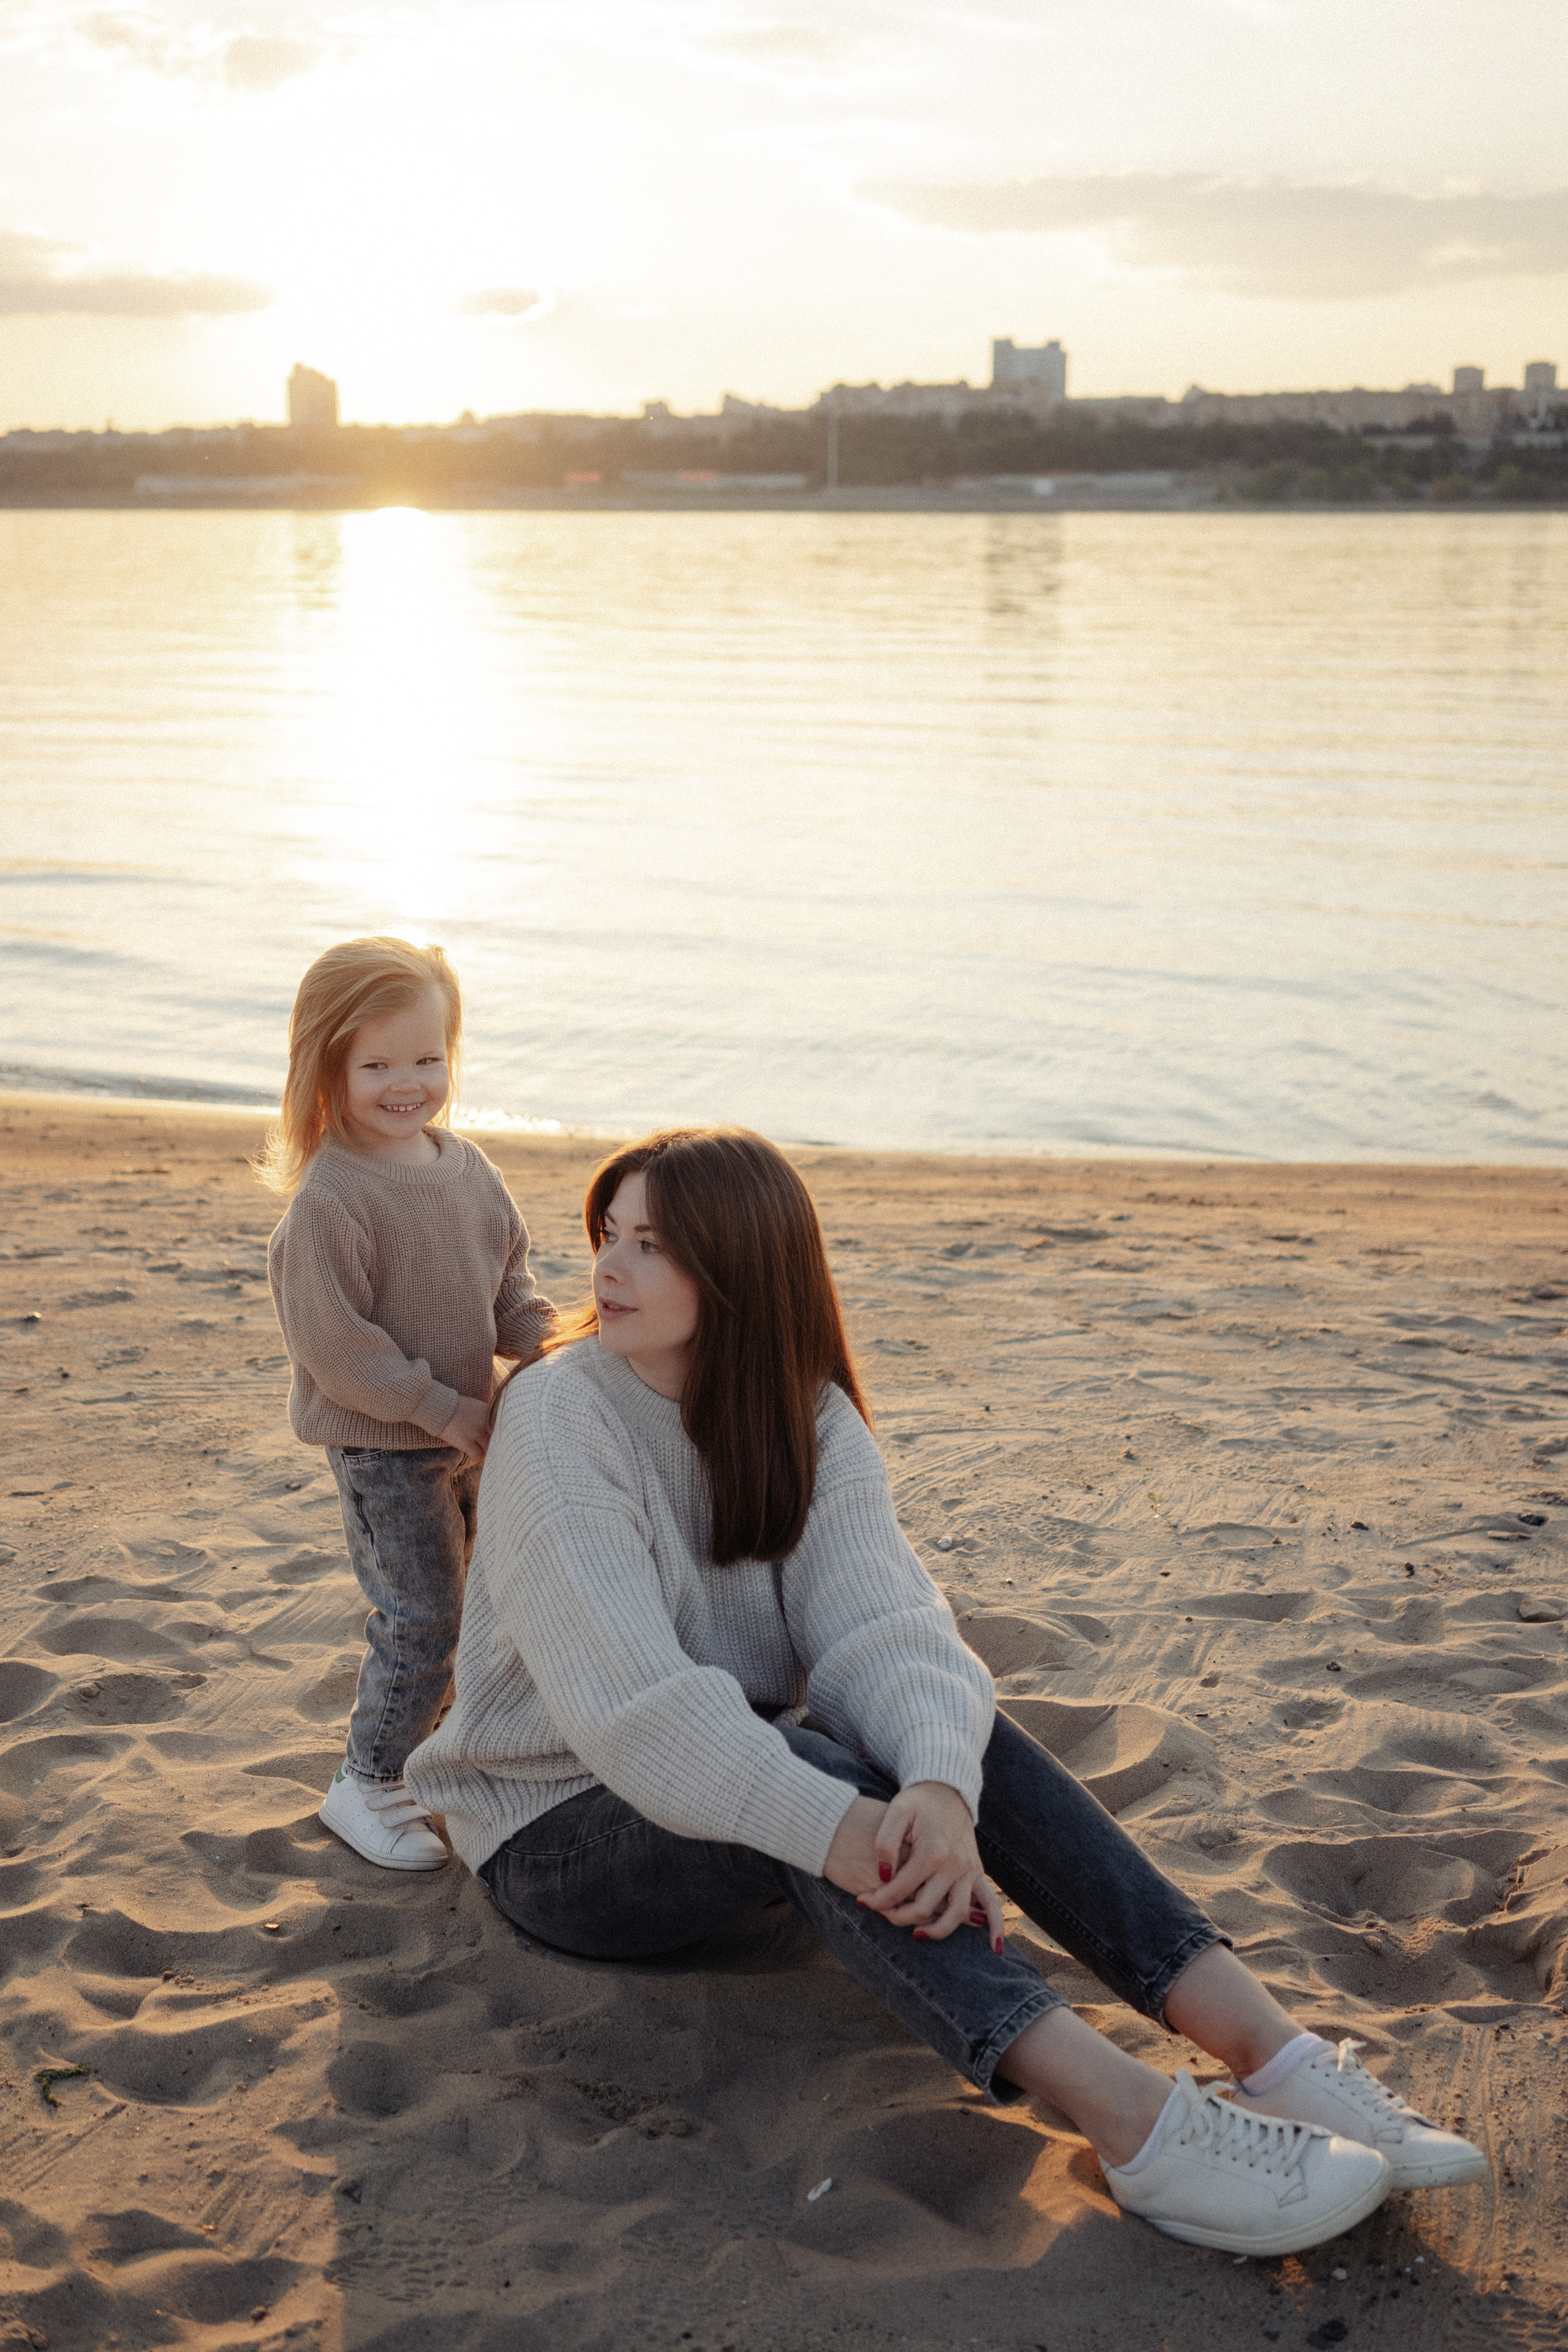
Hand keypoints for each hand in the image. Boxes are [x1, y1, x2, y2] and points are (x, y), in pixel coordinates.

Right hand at [439, 1394, 492, 1464]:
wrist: (438, 1407)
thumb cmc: (453, 1405)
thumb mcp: (473, 1405)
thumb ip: (483, 1414)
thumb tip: (488, 1424)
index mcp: (487, 1411)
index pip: (502, 1425)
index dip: (499, 1432)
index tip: (495, 1436)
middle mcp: (484, 1422)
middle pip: (497, 1438)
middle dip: (494, 1442)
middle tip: (489, 1445)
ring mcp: (476, 1433)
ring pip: (489, 1448)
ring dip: (485, 1450)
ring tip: (479, 1449)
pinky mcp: (466, 1442)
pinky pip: (477, 1455)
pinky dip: (475, 1456)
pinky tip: (471, 1453)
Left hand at [825, 1782, 1004, 1950]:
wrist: (947, 1790)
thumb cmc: (917, 1802)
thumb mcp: (896, 1811)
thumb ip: (885, 1842)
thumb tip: (884, 1875)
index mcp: (933, 1850)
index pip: (900, 1889)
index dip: (878, 1899)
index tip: (863, 1900)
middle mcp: (955, 1863)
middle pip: (926, 1907)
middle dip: (899, 1916)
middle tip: (881, 1913)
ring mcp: (969, 1870)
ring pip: (957, 1914)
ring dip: (936, 1930)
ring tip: (916, 1934)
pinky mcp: (978, 1872)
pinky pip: (991, 1904)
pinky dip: (995, 1927)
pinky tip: (994, 1947)